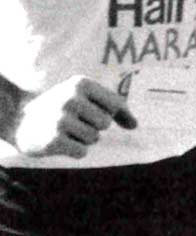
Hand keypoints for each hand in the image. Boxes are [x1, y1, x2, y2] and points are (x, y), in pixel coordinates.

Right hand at [11, 76, 136, 158]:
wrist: (19, 120)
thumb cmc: (62, 107)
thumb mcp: (85, 96)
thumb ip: (113, 107)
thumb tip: (135, 125)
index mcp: (81, 83)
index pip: (115, 104)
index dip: (107, 112)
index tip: (90, 112)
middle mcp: (71, 98)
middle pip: (105, 123)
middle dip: (93, 127)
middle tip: (73, 122)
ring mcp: (61, 119)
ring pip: (94, 138)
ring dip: (83, 139)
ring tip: (66, 131)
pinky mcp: (53, 140)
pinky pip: (82, 152)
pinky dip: (75, 151)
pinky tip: (61, 142)